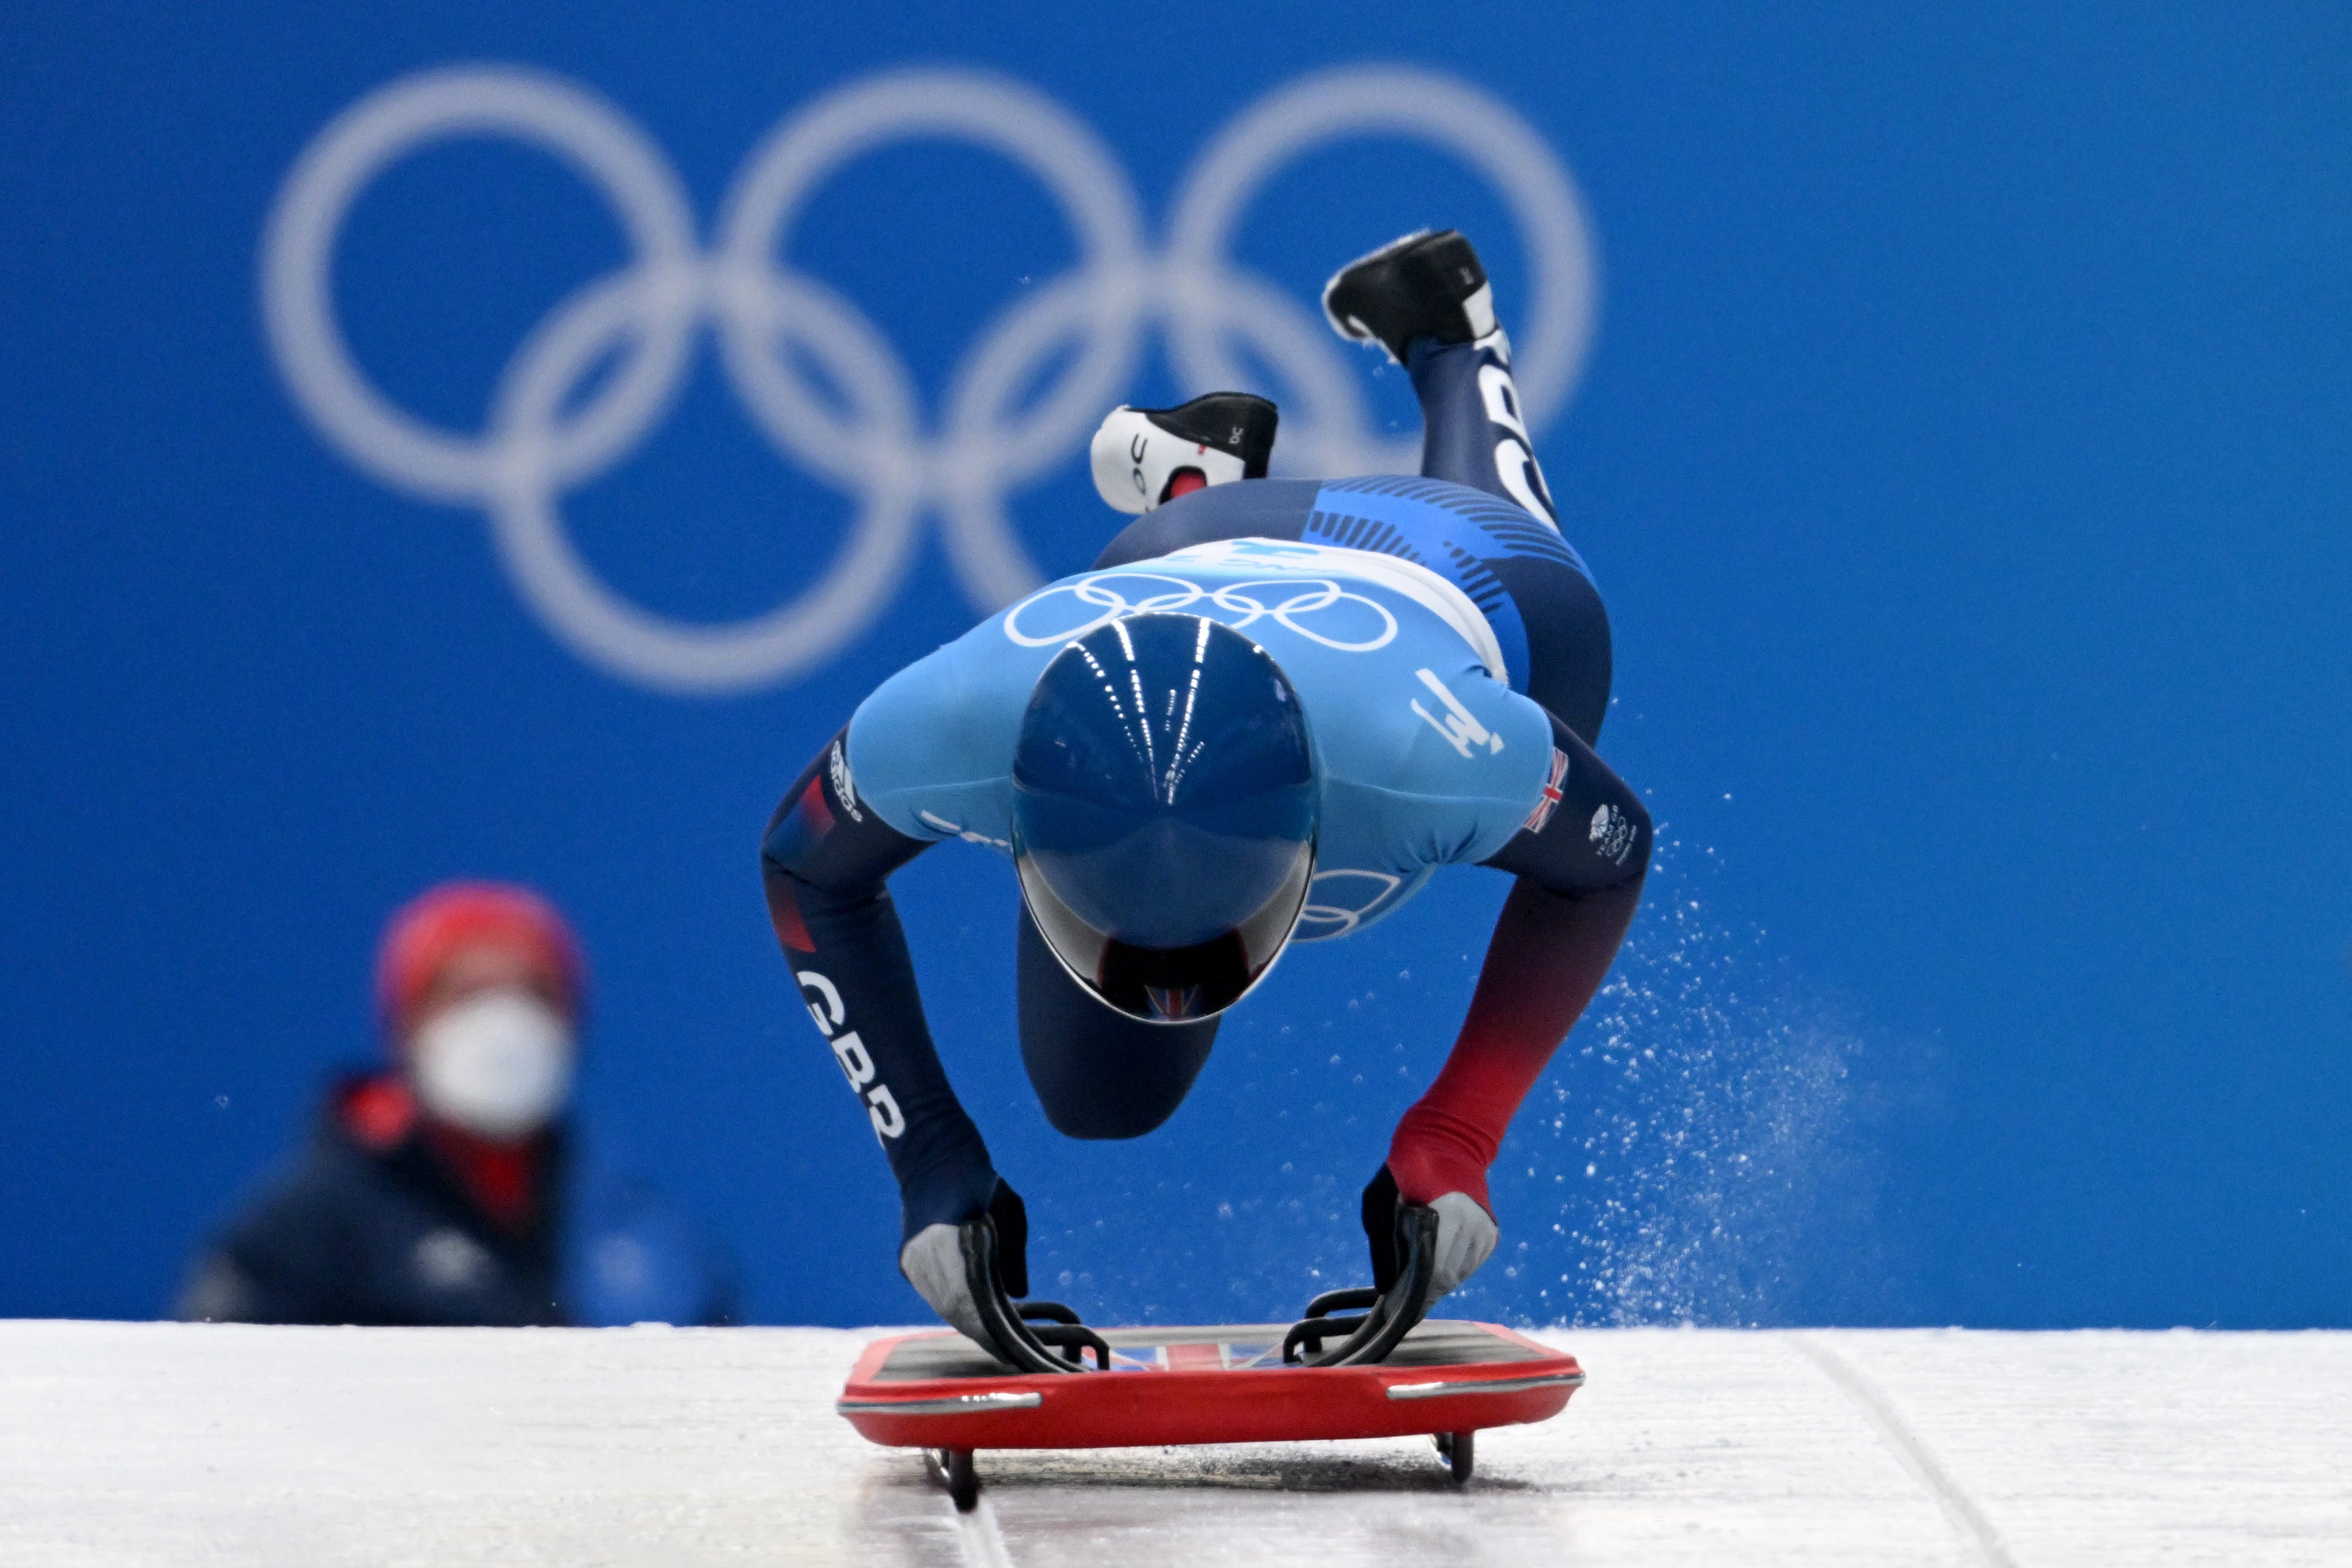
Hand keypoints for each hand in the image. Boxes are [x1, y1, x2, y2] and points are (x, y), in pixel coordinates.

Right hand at [898, 1179, 1028, 1343]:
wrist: (931, 1153)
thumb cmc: (979, 1177)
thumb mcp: (1009, 1210)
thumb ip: (1013, 1255)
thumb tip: (1020, 1296)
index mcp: (950, 1239)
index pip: (973, 1299)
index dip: (996, 1326)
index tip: (1019, 1341)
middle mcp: (924, 1255)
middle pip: (957, 1310)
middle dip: (989, 1331)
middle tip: (1019, 1347)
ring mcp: (912, 1261)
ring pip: (945, 1306)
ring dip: (975, 1322)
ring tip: (1006, 1337)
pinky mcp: (907, 1263)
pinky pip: (936, 1295)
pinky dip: (960, 1307)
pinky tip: (983, 1313)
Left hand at [1361, 1164, 1498, 1310]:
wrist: (1447, 1142)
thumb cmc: (1403, 1173)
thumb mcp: (1378, 1203)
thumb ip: (1381, 1247)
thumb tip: (1385, 1288)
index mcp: (1449, 1214)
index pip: (1434, 1270)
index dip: (1411, 1293)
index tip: (1390, 1308)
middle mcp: (1473, 1224)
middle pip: (1447, 1278)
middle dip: (1422, 1292)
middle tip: (1397, 1302)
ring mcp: (1485, 1229)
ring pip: (1459, 1275)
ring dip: (1437, 1281)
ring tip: (1413, 1279)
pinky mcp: (1491, 1233)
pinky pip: (1470, 1266)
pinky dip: (1452, 1269)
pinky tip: (1435, 1260)